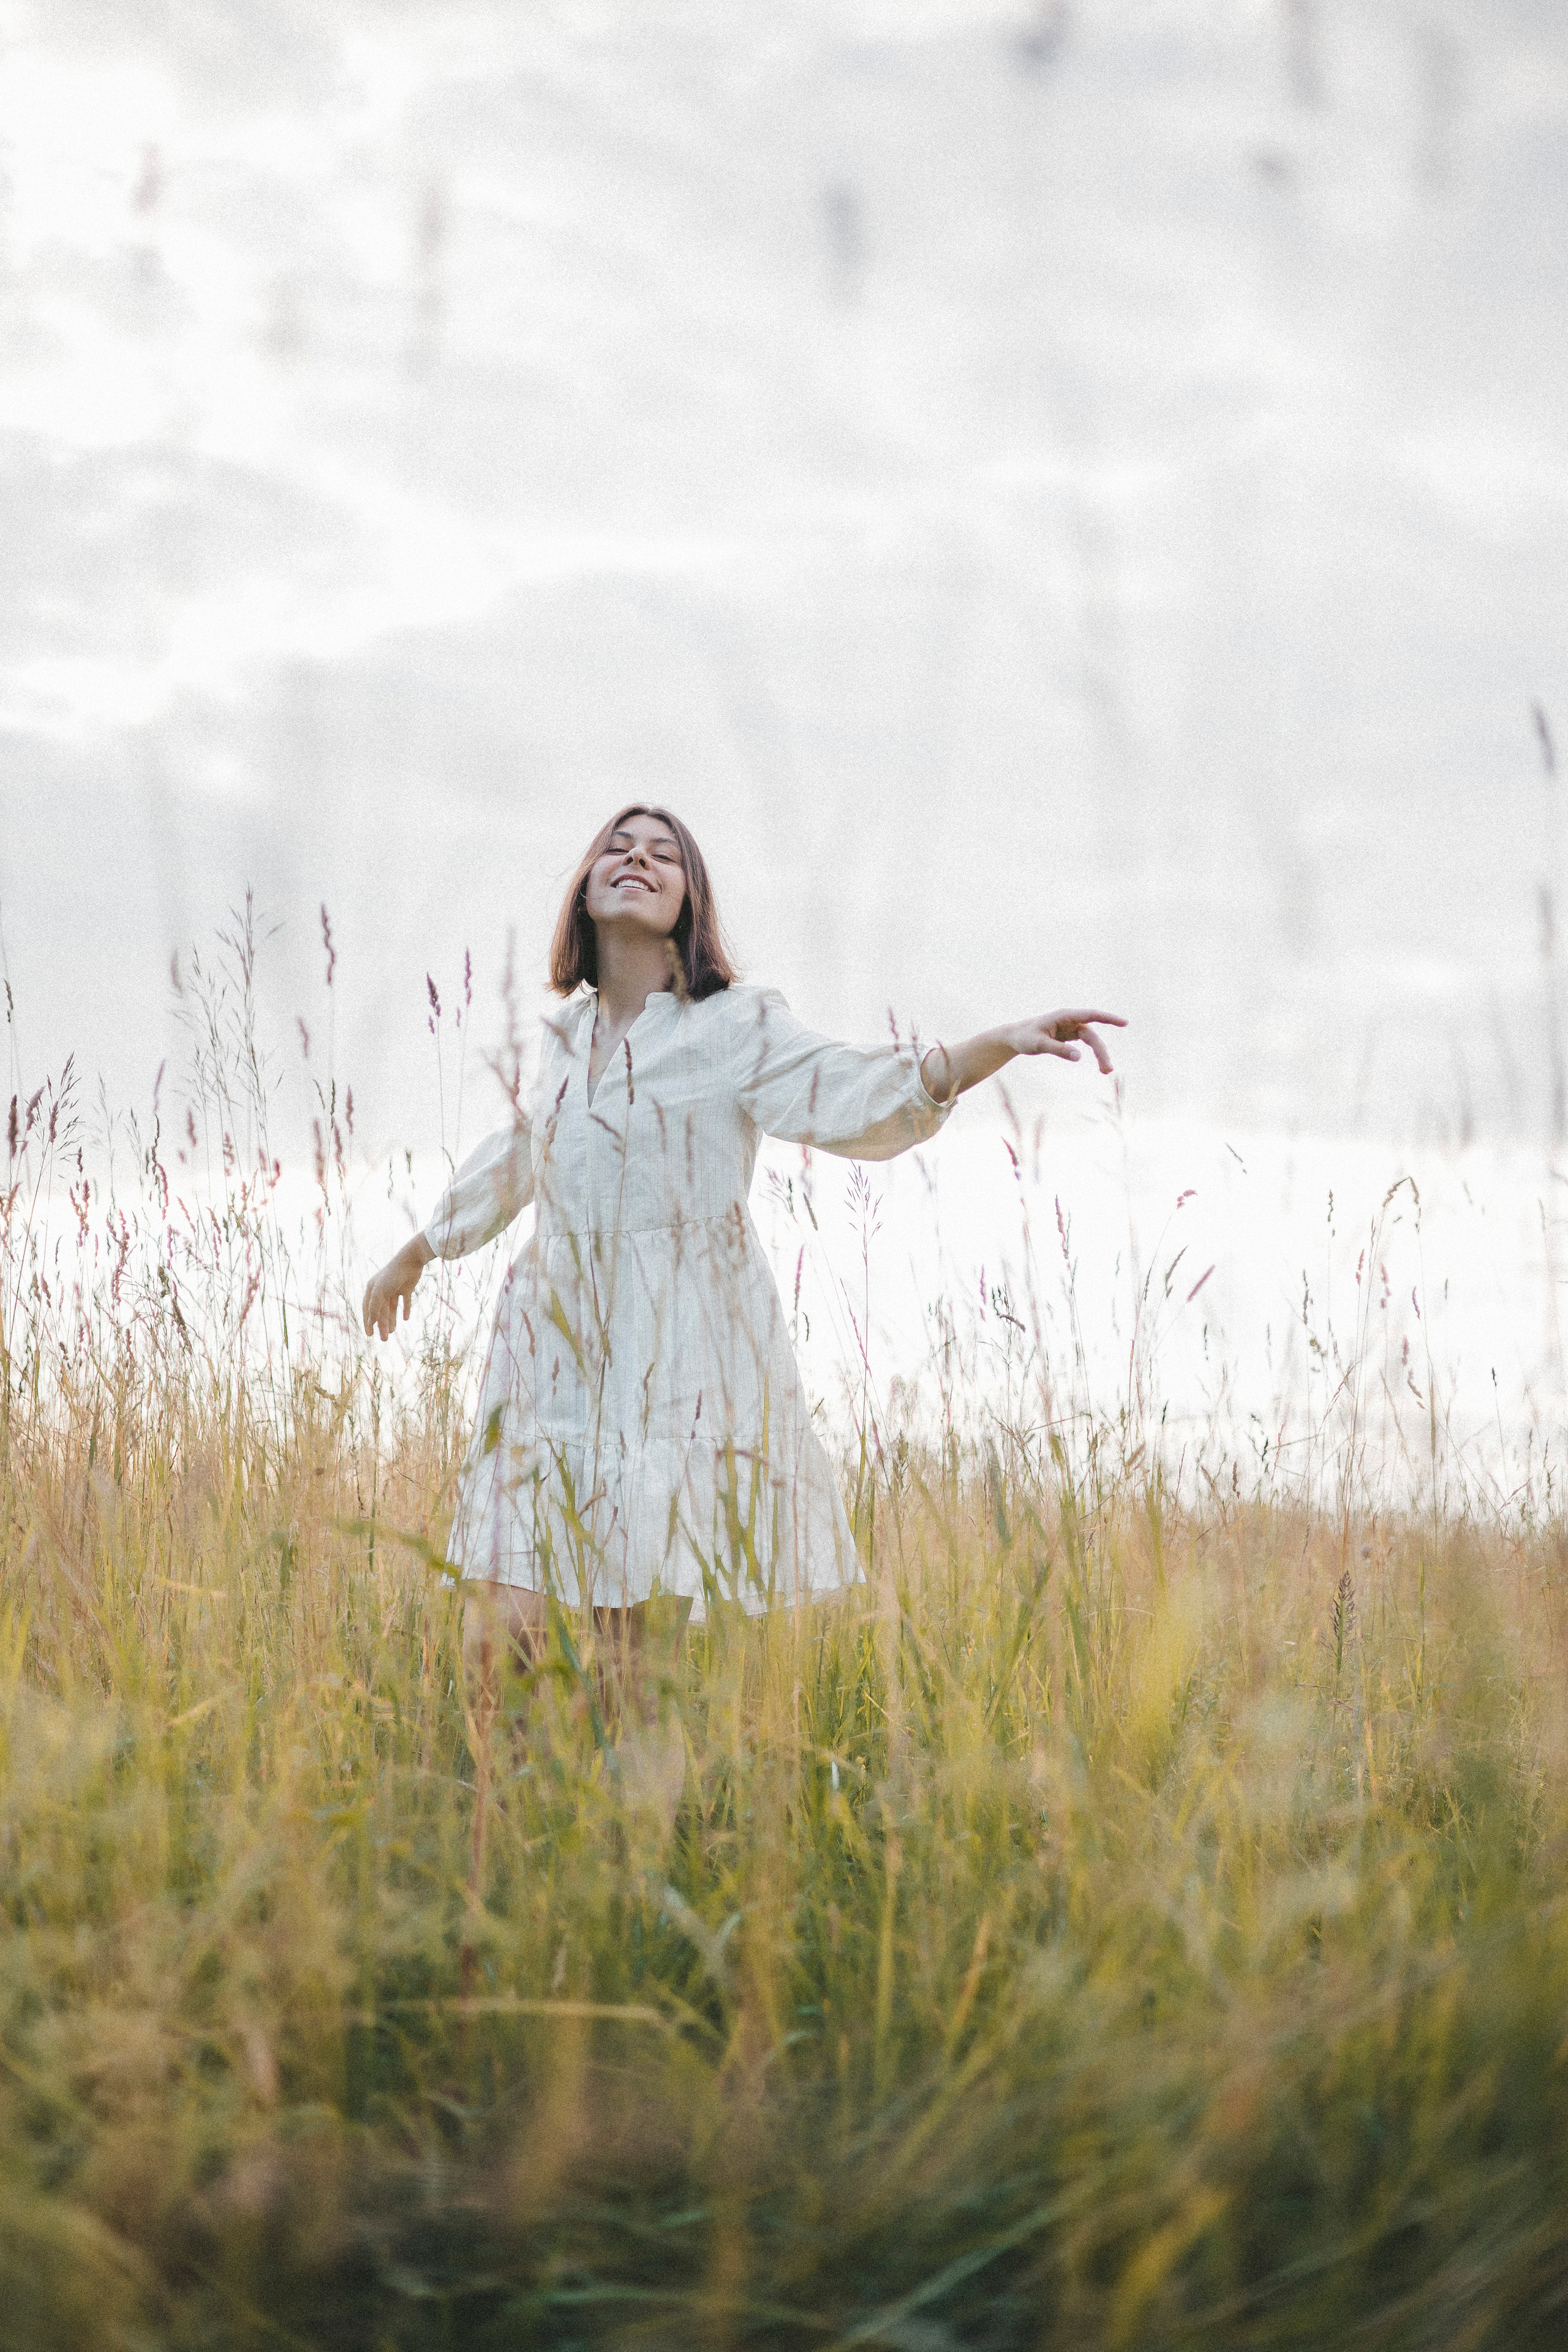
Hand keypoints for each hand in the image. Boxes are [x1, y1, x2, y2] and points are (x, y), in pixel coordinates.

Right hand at [362, 1236, 432, 1340]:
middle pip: (381, 1310)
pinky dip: (405, 1310)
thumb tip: (371, 1322)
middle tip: (384, 1339)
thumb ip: (374, 1308)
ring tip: (392, 1332)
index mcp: (372, 1288)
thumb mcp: (379, 1293)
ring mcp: (395, 1288)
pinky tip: (405, 1319)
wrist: (410, 1260)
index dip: (368, 1322)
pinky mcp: (407, 1287)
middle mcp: (382, 1288)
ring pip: (392, 1308)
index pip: (367, 1309)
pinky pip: (405, 1301)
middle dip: (382, 1325)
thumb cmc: (392, 1275)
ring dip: (391, 1320)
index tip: (370, 1335)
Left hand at [1008, 1008, 1125, 1074]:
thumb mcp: (1039, 1045)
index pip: (1091, 1015)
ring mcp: (1071, 1028)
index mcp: (1064, 1016)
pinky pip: (1087, 1044)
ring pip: (1092, 1041)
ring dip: (1100, 1055)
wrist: (1015, 1037)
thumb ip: (1058, 1050)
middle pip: (1092, 1036)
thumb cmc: (1025, 1037)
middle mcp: (1071, 1020)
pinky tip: (1099, 1066)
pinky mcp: (1070, 1036)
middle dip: (1101, 1052)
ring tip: (1106, 1071)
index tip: (1124, 1023)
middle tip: (1108, 1070)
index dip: (1109, 1018)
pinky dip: (1093, 1054)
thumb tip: (1079, 1057)